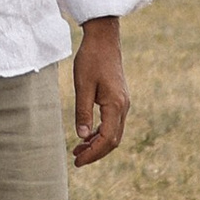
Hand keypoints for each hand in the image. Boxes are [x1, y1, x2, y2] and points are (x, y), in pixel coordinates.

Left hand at [71, 17, 128, 166]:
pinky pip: (112, 123)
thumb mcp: (82, 85)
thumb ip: (83, 111)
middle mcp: (123, 106)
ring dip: (98, 143)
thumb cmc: (91, 59)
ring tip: (78, 150)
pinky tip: (87, 135)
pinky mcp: (119, 98)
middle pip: (113, 140)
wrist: (104, 39)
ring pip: (114, 132)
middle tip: (76, 160)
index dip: (93, 153)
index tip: (78, 161)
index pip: (107, 139)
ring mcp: (123, 103)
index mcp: (115, 105)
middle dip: (96, 152)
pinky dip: (100, 132)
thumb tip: (82, 136)